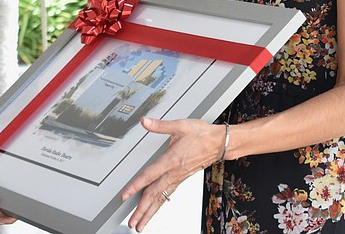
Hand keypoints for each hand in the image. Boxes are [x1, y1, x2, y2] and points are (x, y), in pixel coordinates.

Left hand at [120, 117, 223, 231]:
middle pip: (154, 195)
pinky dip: (159, 205)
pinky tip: (154, 210)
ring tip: (139, 224)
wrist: (219, 144)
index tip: (125, 195)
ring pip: (161, 199)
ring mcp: (178, 178)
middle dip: (142, 210)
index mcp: (171, 160)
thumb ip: (160, 125)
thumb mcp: (180, 125)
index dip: (135, 186)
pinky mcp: (181, 179)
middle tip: (132, 222)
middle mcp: (173, 173)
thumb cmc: (202, 135)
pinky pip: (167, 195)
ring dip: (149, 212)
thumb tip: (145, 121)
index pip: (149, 176)